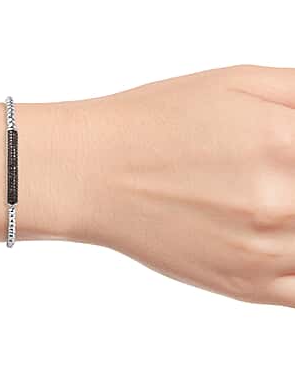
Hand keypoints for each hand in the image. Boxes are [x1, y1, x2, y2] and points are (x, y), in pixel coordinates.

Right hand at [69, 65, 294, 307]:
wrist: (92, 172)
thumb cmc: (153, 122)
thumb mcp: (236, 81)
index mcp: (285, 142)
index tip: (292, 155)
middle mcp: (281, 204)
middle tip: (277, 175)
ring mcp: (263, 253)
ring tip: (265, 197)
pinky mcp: (244, 285)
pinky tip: (280, 238)